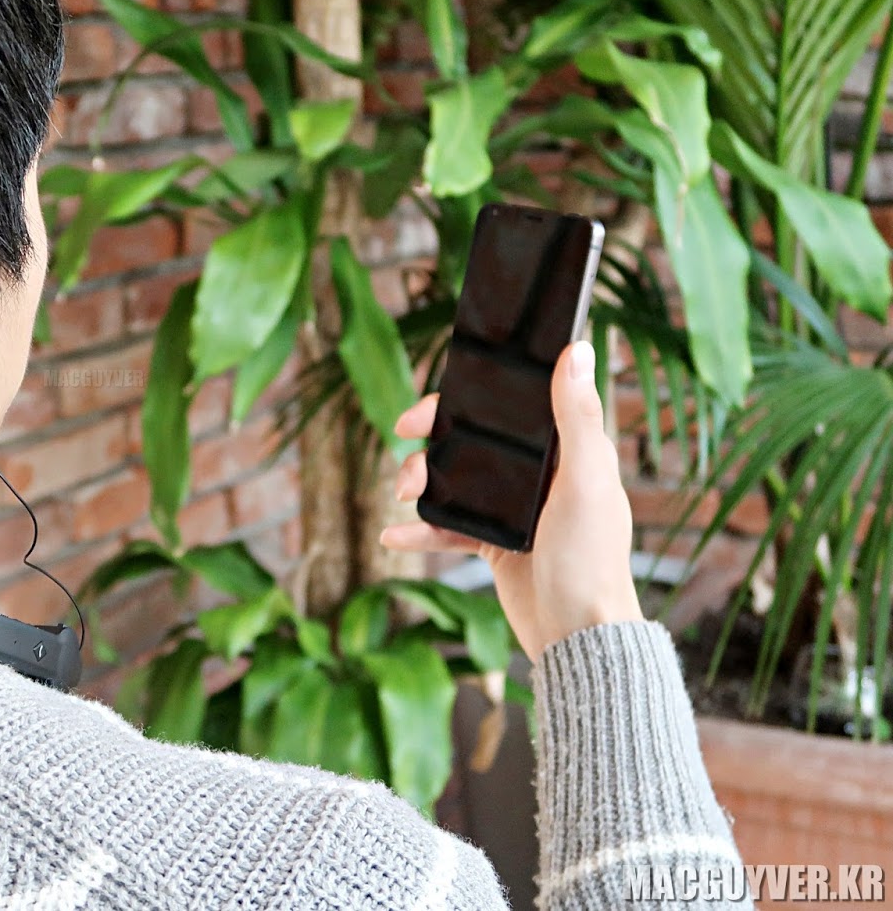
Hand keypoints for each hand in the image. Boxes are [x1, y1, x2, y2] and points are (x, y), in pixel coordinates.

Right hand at [379, 341, 642, 658]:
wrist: (578, 635)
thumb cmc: (592, 558)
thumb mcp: (586, 480)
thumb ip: (576, 416)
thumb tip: (578, 349)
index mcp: (566, 450)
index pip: (510, 406)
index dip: (466, 398)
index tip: (430, 403)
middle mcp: (539, 474)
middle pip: (472, 439)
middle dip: (431, 438)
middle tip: (402, 436)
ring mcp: (513, 508)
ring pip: (453, 479)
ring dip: (420, 481)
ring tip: (402, 496)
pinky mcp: (495, 542)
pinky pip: (448, 527)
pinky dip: (419, 529)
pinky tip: (393, 534)